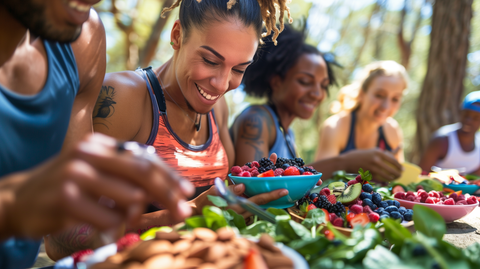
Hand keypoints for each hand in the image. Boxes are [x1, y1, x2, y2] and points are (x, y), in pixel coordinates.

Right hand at [0, 133, 193, 239]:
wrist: (20, 199)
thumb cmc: (68, 187)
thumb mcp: (98, 173)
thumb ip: (129, 178)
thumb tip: (171, 190)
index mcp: (101, 144)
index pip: (145, 158)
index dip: (169, 176)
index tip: (187, 192)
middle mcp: (90, 153)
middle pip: (143, 172)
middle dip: (168, 193)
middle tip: (183, 210)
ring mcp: (76, 174)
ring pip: (129, 198)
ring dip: (137, 214)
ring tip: (128, 218)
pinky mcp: (65, 198)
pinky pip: (107, 218)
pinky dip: (115, 226)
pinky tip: (105, 226)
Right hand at [189, 183, 287, 218]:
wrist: (199, 213)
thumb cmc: (205, 201)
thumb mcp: (214, 192)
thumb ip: (228, 189)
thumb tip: (242, 186)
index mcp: (236, 206)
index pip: (257, 200)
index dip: (271, 195)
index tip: (284, 190)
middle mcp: (242, 212)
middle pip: (262, 204)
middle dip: (274, 196)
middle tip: (286, 188)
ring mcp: (242, 215)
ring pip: (259, 206)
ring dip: (269, 198)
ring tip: (279, 189)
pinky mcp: (241, 214)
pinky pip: (254, 207)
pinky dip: (261, 200)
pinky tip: (266, 192)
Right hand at [342, 148, 402, 181]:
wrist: (346, 161)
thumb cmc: (359, 155)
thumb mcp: (371, 151)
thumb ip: (382, 153)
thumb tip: (394, 153)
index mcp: (378, 152)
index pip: (393, 160)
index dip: (399, 166)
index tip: (403, 169)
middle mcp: (376, 159)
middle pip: (392, 169)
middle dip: (398, 173)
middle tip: (400, 175)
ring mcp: (372, 167)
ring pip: (387, 176)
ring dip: (392, 179)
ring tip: (394, 179)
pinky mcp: (368, 174)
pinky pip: (379, 180)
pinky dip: (384, 182)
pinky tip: (387, 183)